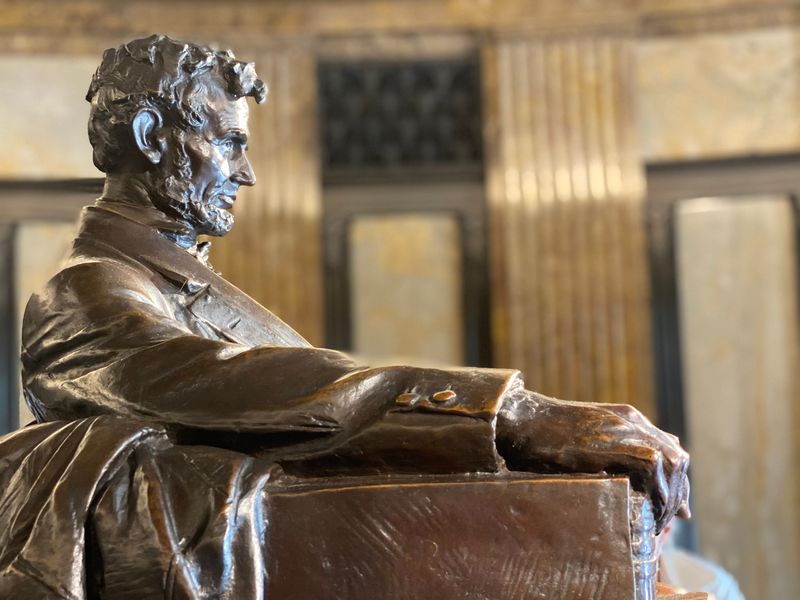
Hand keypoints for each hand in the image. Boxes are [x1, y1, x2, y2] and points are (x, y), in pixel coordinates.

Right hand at [496, 389, 689, 532]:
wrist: (521, 422)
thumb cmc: (544, 438)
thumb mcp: (583, 442)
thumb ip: (607, 453)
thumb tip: (627, 481)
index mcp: (626, 419)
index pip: (669, 450)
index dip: (677, 483)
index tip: (675, 511)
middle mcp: (631, 421)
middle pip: (677, 458)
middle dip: (678, 492)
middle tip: (669, 522)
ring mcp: (624, 428)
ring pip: (672, 461)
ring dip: (670, 495)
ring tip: (658, 522)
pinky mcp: (614, 441)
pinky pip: (654, 465)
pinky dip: (658, 491)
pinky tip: (648, 512)